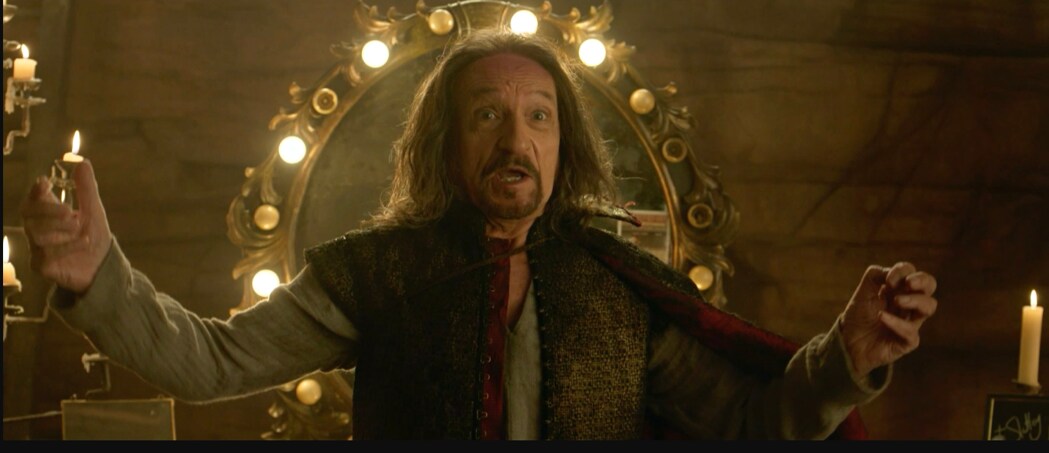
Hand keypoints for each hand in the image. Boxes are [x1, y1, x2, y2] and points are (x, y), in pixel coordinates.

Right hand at [20, 160, 112, 292]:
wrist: (103, 266)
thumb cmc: (93, 236)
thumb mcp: (93, 210)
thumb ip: (86, 188)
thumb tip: (83, 162)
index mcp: (47, 214)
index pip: (32, 199)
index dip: (35, 190)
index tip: (45, 183)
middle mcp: (38, 229)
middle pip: (27, 214)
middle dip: (47, 211)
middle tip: (71, 212)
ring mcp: (37, 248)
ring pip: (34, 234)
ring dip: (59, 230)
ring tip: (79, 229)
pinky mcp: (42, 266)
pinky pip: (45, 255)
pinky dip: (67, 246)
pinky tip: (85, 241)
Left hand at [840, 262, 937, 375]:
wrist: (848, 342)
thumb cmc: (858, 316)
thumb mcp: (864, 291)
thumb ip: (876, 276)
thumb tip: (892, 272)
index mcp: (899, 289)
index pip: (912, 273)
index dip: (902, 271)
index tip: (887, 281)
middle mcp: (909, 304)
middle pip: (930, 286)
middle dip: (922, 281)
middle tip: (908, 283)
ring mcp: (910, 322)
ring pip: (929, 307)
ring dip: (914, 300)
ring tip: (896, 301)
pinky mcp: (907, 341)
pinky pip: (911, 332)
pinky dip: (897, 323)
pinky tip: (882, 318)